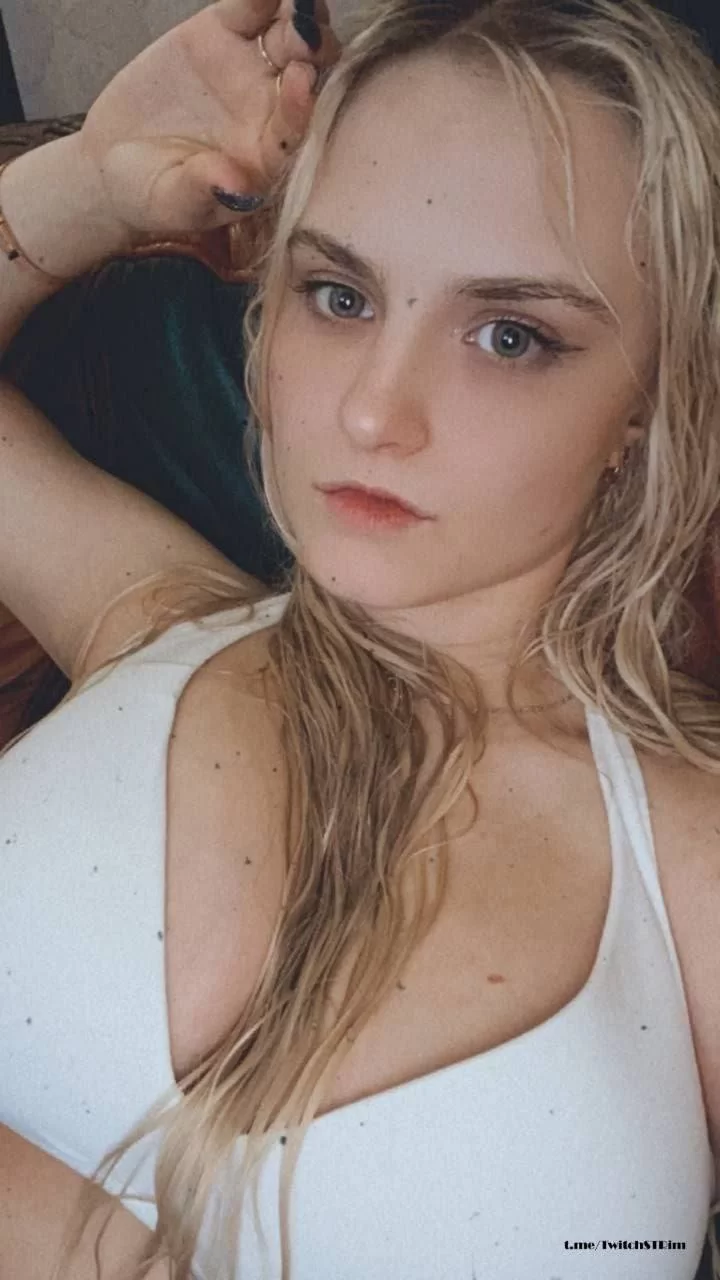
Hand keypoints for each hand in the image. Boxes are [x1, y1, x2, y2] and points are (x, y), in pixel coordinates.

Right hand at [77, 0, 340, 238]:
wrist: (117, 162)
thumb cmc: (152, 197)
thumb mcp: (173, 201)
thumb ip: (203, 192)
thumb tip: (233, 187)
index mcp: (272, 160)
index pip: (298, 132)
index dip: (301, 107)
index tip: (299, 81)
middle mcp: (275, 111)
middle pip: (310, 77)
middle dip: (314, 52)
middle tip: (306, 30)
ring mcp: (255, 69)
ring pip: (291, 35)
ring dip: (299, 14)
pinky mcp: (226, 32)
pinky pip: (251, 5)